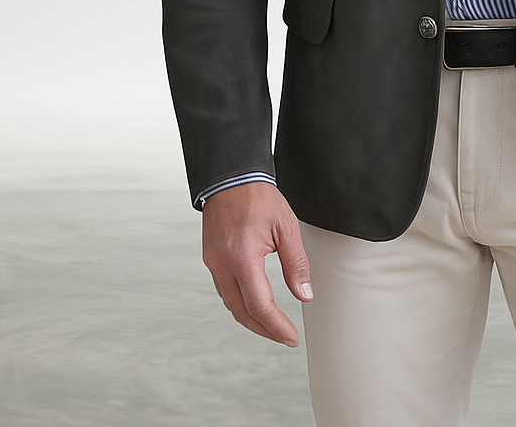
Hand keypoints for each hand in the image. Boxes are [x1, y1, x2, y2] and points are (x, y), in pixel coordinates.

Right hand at [201, 182, 311, 346]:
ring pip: (231, 304)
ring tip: (273, 325)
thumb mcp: (286, 227)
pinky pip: (224, 290)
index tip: (291, 337)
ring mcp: (213, 262)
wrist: (231, 178)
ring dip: (251, 319)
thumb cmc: (259, 198)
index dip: (276, 326)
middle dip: (264, 330)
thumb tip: (304, 295)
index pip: (259, 305)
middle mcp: (223, 264)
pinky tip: (254, 304)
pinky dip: (240, 303)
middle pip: (242, 313)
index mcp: (242, 257)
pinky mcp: (211, 258)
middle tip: (285, 337)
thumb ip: (296, 264)